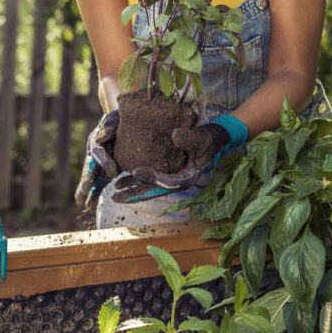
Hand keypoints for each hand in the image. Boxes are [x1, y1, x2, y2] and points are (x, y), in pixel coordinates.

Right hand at [75, 109, 119, 209]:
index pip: (99, 152)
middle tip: (85, 194)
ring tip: (85, 205)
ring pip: (91, 179)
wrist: (123, 123)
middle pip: (89, 169)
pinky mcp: (104, 170)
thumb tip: (101, 136)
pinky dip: (94, 193)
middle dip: (87, 182)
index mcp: (96, 140)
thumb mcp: (115, 118)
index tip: (114, 173)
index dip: (105, 162)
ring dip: (88, 192)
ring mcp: (97, 163)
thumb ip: (109, 126)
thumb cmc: (119, 118)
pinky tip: (90, 205)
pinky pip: (98, 182)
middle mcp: (93, 153)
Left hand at [111, 115, 247, 201]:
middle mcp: (177, 180)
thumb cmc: (210, 138)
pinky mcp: (170, 170)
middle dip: (133, 194)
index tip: (134, 172)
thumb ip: (190, 138)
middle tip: (114, 196)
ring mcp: (173, 176)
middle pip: (152, 190)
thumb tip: (174, 136)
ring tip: (116, 187)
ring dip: (133, 187)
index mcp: (186, 177)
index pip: (164, 182)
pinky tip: (126, 175)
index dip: (149, 179)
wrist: (217, 138)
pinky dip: (139, 178)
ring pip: (149, 185)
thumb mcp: (203, 138)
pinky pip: (152, 177)